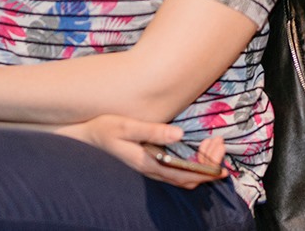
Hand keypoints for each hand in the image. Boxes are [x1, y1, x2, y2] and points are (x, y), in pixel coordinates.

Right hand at [59, 114, 228, 189]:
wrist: (83, 138)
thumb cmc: (103, 129)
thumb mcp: (126, 126)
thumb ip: (152, 131)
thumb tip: (180, 134)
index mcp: (148, 163)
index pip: (185, 175)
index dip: (206, 169)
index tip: (221, 156)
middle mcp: (151, 171)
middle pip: (189, 178)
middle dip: (209, 165)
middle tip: (221, 143)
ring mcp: (150, 169)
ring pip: (184, 176)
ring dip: (202, 164)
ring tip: (214, 144)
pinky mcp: (149, 164)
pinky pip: (177, 170)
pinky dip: (192, 162)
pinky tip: (197, 148)